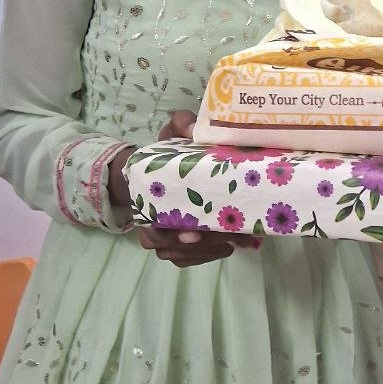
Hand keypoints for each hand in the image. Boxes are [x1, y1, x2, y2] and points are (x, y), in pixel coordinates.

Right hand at [132, 110, 261, 266]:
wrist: (158, 168)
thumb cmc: (165, 153)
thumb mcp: (170, 133)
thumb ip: (180, 125)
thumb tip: (192, 129)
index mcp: (146, 200)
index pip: (152, 229)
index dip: (170, 236)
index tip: (194, 233)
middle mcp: (152, 224)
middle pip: (171, 249)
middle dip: (201, 247)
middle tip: (228, 239)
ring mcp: (165, 237)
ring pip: (182, 257)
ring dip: (208, 253)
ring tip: (235, 242)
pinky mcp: (180, 243)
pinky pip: (191, 258)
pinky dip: (210, 255)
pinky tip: (233, 245)